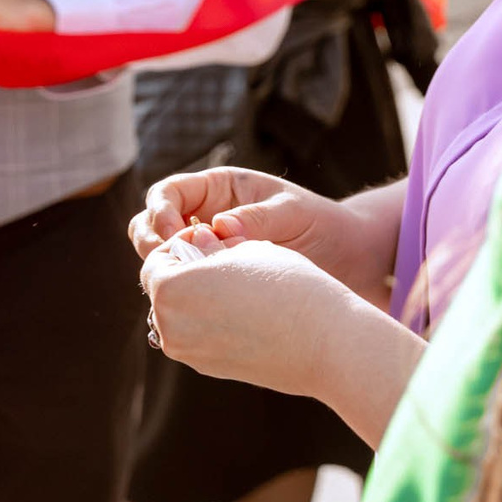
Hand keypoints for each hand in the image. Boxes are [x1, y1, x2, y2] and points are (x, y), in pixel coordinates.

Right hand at [132, 167, 396, 304]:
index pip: (168, 194)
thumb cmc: (325, 225)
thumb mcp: (294, 213)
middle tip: (170, 265)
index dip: (160, 212)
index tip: (175, 235)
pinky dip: (182, 298)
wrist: (350, 263)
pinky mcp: (214, 284)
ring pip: (162, 261)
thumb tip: (220, 227)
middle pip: (150, 226)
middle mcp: (204, 219)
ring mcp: (206, 253)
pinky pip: (184, 290)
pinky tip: (196, 311)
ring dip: (165, 274)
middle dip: (152, 244)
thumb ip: (258, 218)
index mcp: (218, 191)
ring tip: (186, 289)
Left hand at [142, 229, 360, 393]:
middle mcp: (169, 327)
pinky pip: (200, 336)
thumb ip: (209, 245)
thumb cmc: (287, 286)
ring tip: (239, 285)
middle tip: (225, 260)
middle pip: (165, 290)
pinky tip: (247, 312)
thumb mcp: (245, 249)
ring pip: (181, 315)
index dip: (182, 244)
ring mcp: (189, 354)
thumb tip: (193, 241)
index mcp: (169, 290)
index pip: (156, 259)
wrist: (327, 343)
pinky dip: (213, 322)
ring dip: (199, 297)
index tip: (212, 239)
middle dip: (187, 272)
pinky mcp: (210, 369)